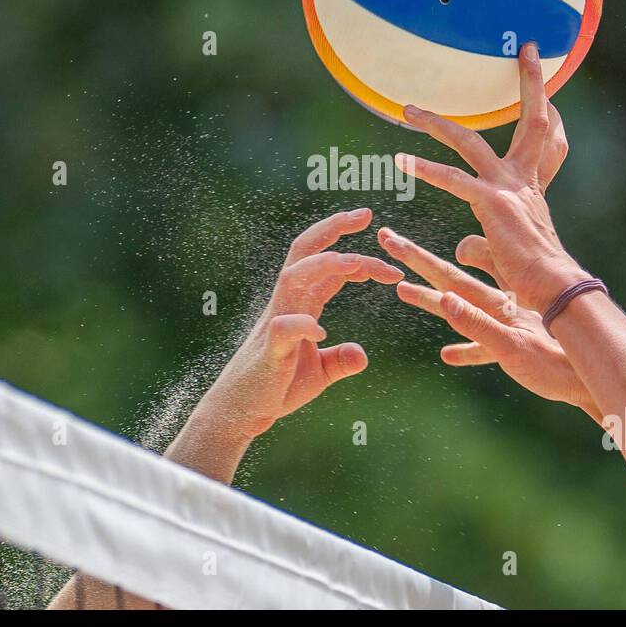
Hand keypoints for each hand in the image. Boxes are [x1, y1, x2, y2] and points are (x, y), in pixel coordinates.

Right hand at [199, 208, 403, 439]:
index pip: (325, 265)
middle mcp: (286, 305)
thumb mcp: (318, 373)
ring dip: (325, 264)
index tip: (382, 243)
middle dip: (332, 229)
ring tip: (356, 261)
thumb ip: (340, 360)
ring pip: (293, 277)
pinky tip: (322, 334)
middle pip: (304, 252)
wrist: (242, 412)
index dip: (353, 251)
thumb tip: (362, 354)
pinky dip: (304, 325)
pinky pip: (284, 328)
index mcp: (300, 305)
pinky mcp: (269, 351)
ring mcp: (275, 324)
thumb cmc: (276, 388)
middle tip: (364, 214)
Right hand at [376, 227, 597, 418]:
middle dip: (418, 262)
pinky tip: (448, 355)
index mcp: (495, 305)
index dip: (419, 260)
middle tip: (390, 240)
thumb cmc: (556, 368)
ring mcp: (504, 326)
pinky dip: (464, 348)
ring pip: (463, 308)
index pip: (449, 277)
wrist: (590, 380)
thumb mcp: (511, 349)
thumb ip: (478, 325)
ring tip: (405, 292)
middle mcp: (497, 308)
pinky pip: (482, 347)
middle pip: (450, 282)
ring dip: (434, 301)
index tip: (393, 239)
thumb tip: (445, 299)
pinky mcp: (514, 349)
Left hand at [396, 42, 586, 311]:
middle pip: (532, 120)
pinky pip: (454, 179)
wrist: (552, 293)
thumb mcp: (506, 255)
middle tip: (527, 50)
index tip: (545, 82)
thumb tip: (463, 245)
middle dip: (532, 83)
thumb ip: (483, 245)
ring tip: (408, 110)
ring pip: (471, 141)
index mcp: (531, 189)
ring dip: (437, 124)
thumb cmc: (534, 281)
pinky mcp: (493, 204)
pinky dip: (426, 168)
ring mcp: (509, 189)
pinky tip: (401, 161)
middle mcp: (524, 181)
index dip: (544, 108)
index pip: (542, 138)